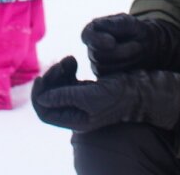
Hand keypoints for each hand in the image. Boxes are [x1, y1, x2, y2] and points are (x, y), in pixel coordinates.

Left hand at [31, 56, 179, 133]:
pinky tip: (73, 59)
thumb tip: (42, 98)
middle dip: (51, 78)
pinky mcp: (85, 89)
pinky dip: (67, 68)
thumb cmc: (120, 94)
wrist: (140, 88)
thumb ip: (66, 97)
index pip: (44, 113)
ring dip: (59, 70)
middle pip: (49, 97)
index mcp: (75, 119)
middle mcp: (75, 112)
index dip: (39, 96)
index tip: (41, 78)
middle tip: (61, 63)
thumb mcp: (92, 96)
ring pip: (57, 85)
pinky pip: (66, 79)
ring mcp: (79, 100)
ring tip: (70, 59)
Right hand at [81, 13, 179, 75]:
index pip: (87, 36)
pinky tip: (135, 64)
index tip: (112, 43)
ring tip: (139, 52)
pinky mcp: (104, 76)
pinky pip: (110, 79)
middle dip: (120, 52)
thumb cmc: (135, 30)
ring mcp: (96, 63)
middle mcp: (91, 48)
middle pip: (97, 55)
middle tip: (138, 46)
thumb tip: (96, 25)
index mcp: (93, 30)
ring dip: (125, 61)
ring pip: (103, 68)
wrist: (146, 45)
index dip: (98, 40)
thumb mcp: (129, 22)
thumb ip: (113, 23)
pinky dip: (125, 71)